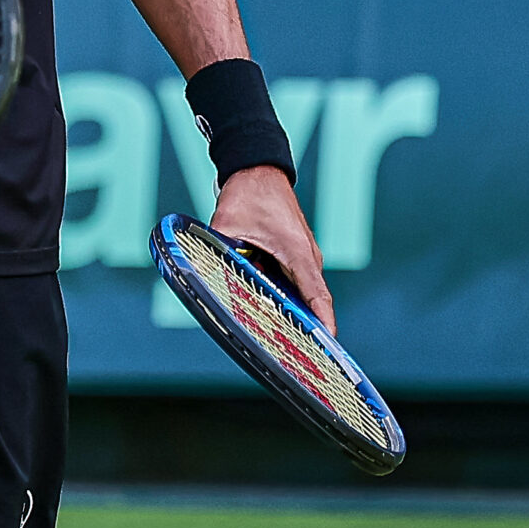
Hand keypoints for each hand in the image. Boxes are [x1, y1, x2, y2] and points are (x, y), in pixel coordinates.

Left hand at [209, 165, 334, 332]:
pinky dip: (287, 298)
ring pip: (303, 293)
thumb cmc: (248, 194)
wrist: (258, 169)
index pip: (317, 296)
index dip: (322, 324)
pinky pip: (295, 283)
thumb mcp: (226, 225)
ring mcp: (304, 255)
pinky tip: (272, 313)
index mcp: (297, 253)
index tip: (327, 347)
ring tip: (288, 343)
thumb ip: (217, 251)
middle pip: (312, 301)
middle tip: (300, 358)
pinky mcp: (296, 254)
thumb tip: (201, 274)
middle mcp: (307, 257)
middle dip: (307, 329)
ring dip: (296, 313)